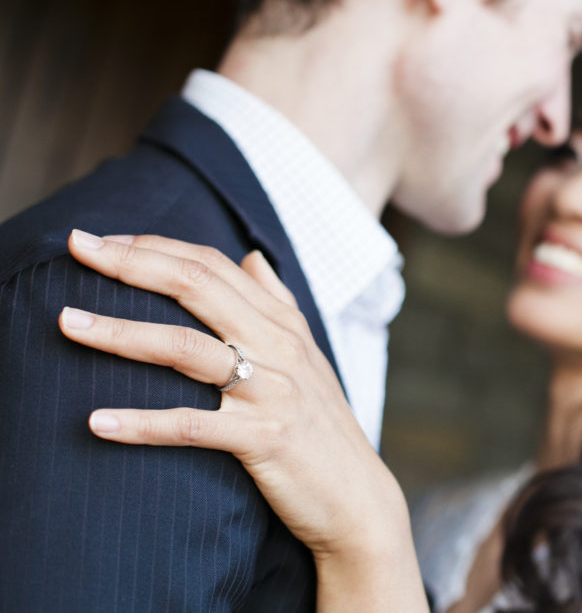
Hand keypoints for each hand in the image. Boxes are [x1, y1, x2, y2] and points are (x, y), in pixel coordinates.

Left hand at [59, 230, 426, 610]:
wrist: (357, 497)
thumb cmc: (323, 427)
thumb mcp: (308, 356)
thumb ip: (278, 303)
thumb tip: (253, 257)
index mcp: (282, 324)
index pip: (213, 266)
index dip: (156, 246)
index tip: (104, 240)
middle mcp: (278, 347)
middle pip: (197, 288)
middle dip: (131, 264)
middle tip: (77, 246)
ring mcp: (271, 392)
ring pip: (186, 348)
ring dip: (122, 333)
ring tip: (68, 323)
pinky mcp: (264, 439)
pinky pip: (191, 426)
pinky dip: (142, 423)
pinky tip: (98, 421)